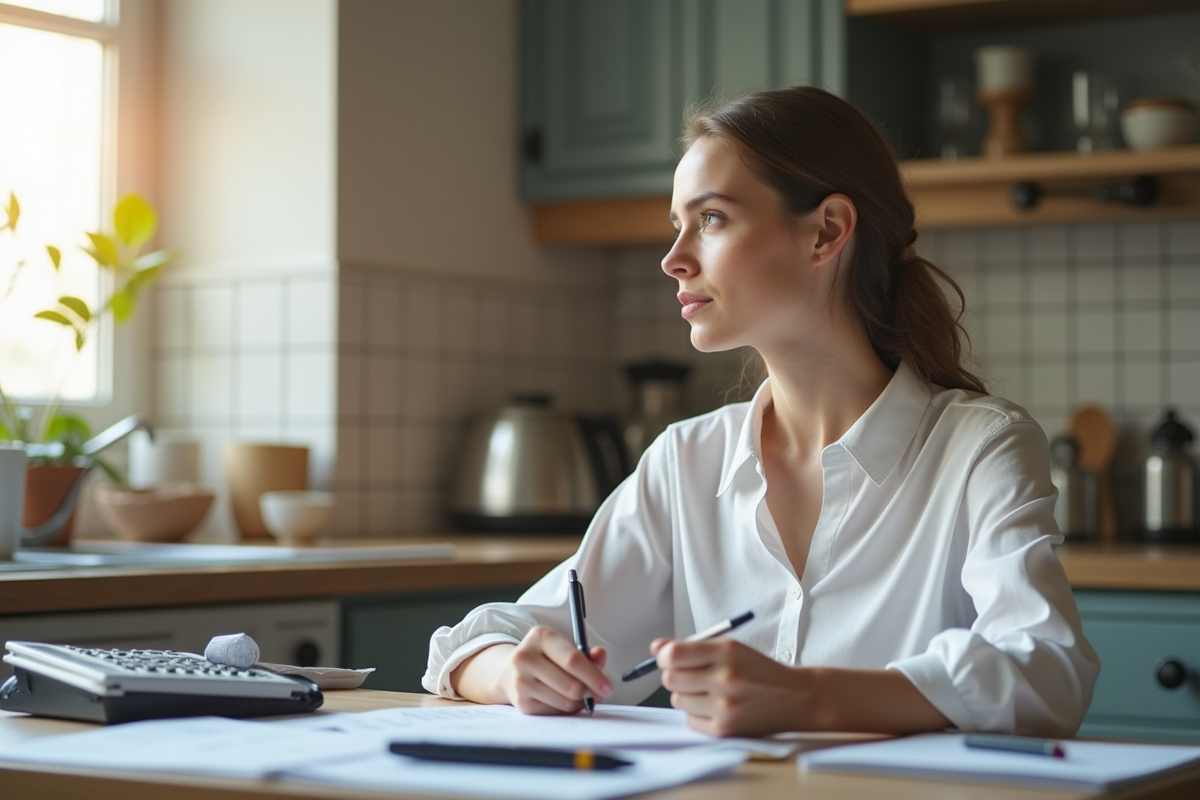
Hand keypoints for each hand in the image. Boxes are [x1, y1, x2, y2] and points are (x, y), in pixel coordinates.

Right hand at [494, 626, 612, 714]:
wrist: (511, 671)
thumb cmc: (546, 658)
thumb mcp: (565, 648)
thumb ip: (587, 653)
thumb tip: (600, 655)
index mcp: (540, 636)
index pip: (572, 660)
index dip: (594, 676)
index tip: (608, 687)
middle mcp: (525, 657)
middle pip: (571, 685)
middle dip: (589, 692)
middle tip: (597, 693)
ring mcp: (520, 681)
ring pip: (565, 701)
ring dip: (579, 702)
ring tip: (580, 695)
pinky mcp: (521, 702)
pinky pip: (555, 712)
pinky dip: (566, 709)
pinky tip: (564, 700)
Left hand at [652, 636, 810, 736]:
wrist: (795, 698)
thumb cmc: (758, 671)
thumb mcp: (729, 649)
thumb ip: (691, 647)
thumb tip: (655, 648)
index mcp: (726, 652)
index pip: (673, 655)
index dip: (665, 656)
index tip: (671, 658)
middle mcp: (725, 679)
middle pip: (670, 679)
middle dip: (675, 676)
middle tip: (693, 676)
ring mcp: (724, 707)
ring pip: (677, 700)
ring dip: (687, 696)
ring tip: (710, 692)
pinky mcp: (724, 730)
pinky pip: (689, 721)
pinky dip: (697, 714)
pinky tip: (716, 708)